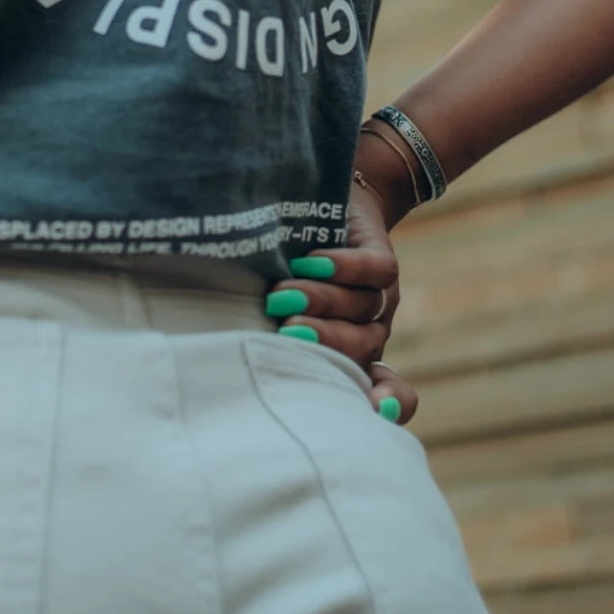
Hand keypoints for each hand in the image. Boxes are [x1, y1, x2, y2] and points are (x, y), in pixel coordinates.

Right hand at [264, 177, 418, 421]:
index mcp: (347, 357)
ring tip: (281, 293)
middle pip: (361, 349)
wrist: (318, 201)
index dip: (383, 403)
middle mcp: (368, 332)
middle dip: (325, 342)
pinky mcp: (382, 259)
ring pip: (364, 309)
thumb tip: (230, 362)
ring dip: (322, 301)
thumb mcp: (274, 309)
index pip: (382, 393)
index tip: (375, 412)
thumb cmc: (279, 270)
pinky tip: (312, 262)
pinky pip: (376, 270)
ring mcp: (380, 297)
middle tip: (288, 331)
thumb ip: (268, 337)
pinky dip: (345, 268)